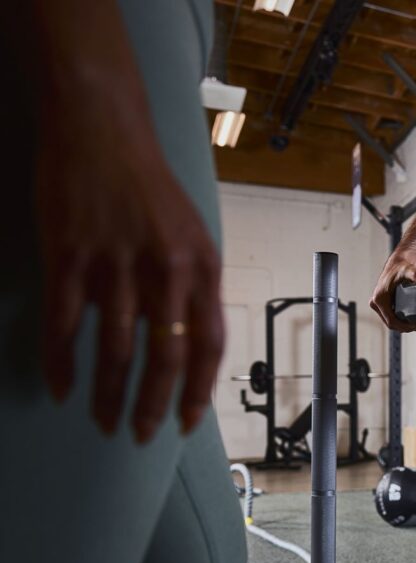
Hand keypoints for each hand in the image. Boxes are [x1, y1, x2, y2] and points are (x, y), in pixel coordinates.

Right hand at [36, 83, 222, 443]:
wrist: (101, 127)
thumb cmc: (147, 184)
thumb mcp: (192, 233)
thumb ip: (194, 285)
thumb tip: (192, 340)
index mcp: (202, 267)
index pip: (209, 344)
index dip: (198, 390)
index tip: (185, 422)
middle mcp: (167, 271)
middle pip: (166, 358)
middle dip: (154, 405)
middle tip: (140, 435)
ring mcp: (117, 265)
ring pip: (117, 350)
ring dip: (110, 394)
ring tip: (104, 421)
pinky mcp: (70, 256)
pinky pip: (66, 324)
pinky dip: (61, 361)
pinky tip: (59, 387)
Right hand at [369, 254, 415, 331]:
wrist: (397, 264)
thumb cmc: (402, 268)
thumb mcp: (410, 271)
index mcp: (380, 298)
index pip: (391, 321)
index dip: (404, 326)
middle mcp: (375, 302)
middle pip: (390, 323)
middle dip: (404, 328)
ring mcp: (376, 304)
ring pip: (389, 321)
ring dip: (401, 325)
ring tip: (415, 325)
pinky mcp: (380, 305)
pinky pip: (389, 317)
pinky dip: (398, 320)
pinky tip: (409, 320)